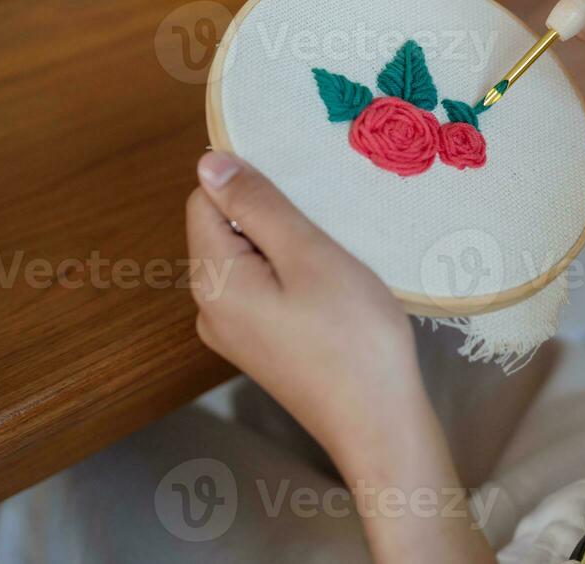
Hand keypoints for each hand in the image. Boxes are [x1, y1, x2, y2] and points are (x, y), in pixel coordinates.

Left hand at [186, 151, 422, 460]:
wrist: (379, 422)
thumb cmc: (351, 335)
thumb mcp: (308, 254)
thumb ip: (257, 205)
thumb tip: (209, 161)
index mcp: (213, 280)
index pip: (205, 200)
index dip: (249, 182)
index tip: (302, 187)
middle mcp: (209, 307)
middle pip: (223, 229)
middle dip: (269, 214)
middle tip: (325, 222)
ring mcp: (232, 332)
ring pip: (246, 258)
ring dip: (285, 244)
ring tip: (332, 253)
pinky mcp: (259, 346)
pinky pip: (262, 288)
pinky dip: (290, 274)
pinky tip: (329, 285)